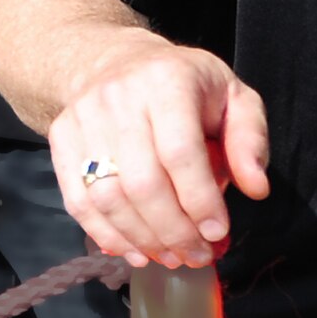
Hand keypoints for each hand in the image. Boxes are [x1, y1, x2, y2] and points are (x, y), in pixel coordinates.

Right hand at [46, 31, 268, 269]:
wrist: (116, 60)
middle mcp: (119, 96)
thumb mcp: (232, 95)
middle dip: (173, 231)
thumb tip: (256, 187)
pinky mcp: (60, 137)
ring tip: (170, 256)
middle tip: (196, 254)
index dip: (199, 200)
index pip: (180, 152)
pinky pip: (78, 199)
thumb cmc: (184, 85)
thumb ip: (249, 139)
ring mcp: (84, 117)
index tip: (217, 232)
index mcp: (167, 80)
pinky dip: (106, 235)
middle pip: (141, 182)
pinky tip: (135, 251)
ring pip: (107, 196)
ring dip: (142, 239)